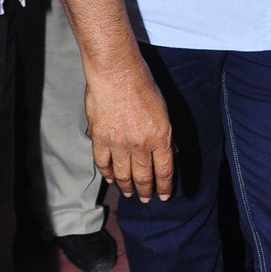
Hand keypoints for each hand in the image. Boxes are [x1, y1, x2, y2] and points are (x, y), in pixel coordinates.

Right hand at [86, 59, 173, 201]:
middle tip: (145, 199)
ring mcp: (118, 144)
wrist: (116, 73)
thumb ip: (166, 133)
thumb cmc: (142, 85)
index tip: (164, 196)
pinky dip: (107, 173)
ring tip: (128, 193)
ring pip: (123, 174)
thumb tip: (170, 151)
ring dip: (126, 186)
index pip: (164, 171)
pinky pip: (103, 163)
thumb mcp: (163, 109)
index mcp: (160, 137)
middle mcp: (140, 145)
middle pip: (144, 176)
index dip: (165, 187)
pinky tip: (111, 177)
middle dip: (146, 191)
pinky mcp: (100, 139)